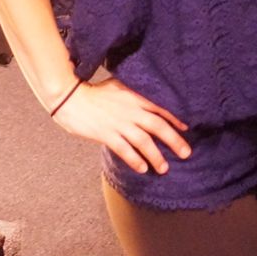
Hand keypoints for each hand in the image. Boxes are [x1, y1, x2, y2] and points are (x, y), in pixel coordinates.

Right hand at [51, 77, 191, 173]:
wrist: (70, 97)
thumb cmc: (94, 93)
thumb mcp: (118, 87)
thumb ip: (133, 94)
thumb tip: (147, 102)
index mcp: (135, 97)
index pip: (160, 108)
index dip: (174, 120)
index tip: (186, 129)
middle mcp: (131, 110)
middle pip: (158, 126)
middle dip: (174, 141)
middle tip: (186, 153)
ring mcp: (118, 123)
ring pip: (144, 141)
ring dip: (156, 156)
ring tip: (164, 168)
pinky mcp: (106, 134)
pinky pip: (124, 149)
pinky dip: (135, 160)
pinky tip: (142, 168)